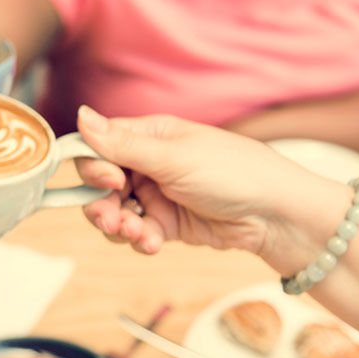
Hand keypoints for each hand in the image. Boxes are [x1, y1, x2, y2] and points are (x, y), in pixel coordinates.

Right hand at [75, 106, 335, 261]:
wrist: (277, 216)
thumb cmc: (235, 173)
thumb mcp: (174, 157)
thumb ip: (123, 144)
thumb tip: (81, 115)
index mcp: (149, 136)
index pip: (99, 147)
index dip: (92, 167)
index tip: (107, 182)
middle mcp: (149, 163)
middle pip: (101, 185)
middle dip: (101, 205)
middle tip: (111, 220)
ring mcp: (158, 194)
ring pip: (115, 212)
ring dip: (118, 227)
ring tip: (135, 234)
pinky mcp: (167, 223)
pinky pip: (137, 233)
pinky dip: (140, 240)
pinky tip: (154, 243)